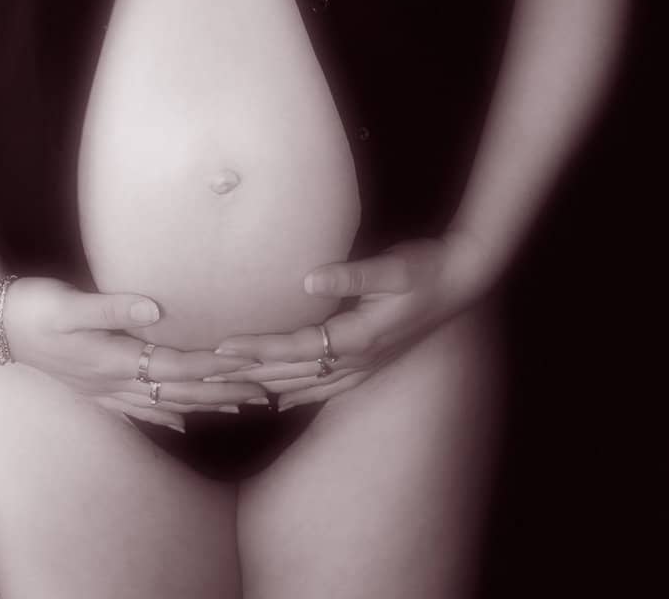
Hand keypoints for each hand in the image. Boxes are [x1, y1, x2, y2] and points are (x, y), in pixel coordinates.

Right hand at [0, 277, 269, 432]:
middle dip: (223, 393)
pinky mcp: (92, 384)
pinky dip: (164, 416)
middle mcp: (112, 380)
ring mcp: (102, 387)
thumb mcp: (70, 302)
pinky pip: (137, 408)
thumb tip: (156, 310)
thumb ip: (114, 307)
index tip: (252, 369)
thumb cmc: (32, 306)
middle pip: (179, 391)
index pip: (178, 367)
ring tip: (238, 408)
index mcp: (113, 359)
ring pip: (163, 402)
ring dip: (203, 405)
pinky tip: (181, 424)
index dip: (215, 368)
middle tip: (266, 394)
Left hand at [203, 228, 497, 411]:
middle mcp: (357, 361)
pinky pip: (324, 388)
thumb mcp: (393, 268)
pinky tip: (278, 400)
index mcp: (358, 338)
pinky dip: (296, 394)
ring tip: (229, 394)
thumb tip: (310, 277)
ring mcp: (364, 367)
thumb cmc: (426, 270)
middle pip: (292, 374)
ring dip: (266, 388)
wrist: (462, 283)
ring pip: (304, 385)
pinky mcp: (369, 363)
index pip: (295, 348)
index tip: (222, 347)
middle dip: (248, 376)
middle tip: (206, 379)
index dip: (257, 348)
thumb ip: (351, 276)